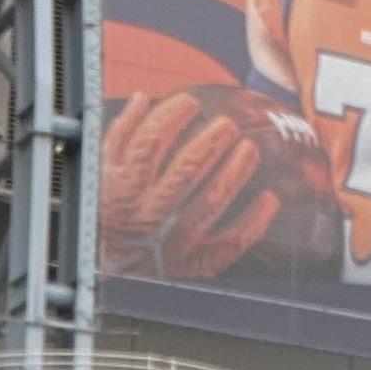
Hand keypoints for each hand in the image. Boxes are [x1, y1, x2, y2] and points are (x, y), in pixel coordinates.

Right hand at [99, 88, 293, 280]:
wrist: (112, 270)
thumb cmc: (110, 215)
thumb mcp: (101, 174)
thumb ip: (120, 136)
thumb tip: (143, 98)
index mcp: (125, 188)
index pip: (151, 143)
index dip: (173, 116)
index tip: (190, 103)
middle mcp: (150, 213)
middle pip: (187, 168)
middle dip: (213, 140)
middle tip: (227, 124)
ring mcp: (176, 240)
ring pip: (213, 201)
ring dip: (236, 171)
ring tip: (249, 148)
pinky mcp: (196, 261)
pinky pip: (231, 242)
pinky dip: (254, 220)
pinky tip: (269, 198)